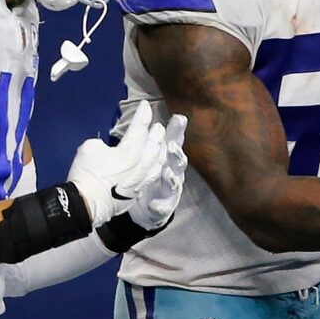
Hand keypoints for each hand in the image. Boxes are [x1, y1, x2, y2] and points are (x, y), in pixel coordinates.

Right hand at [68, 104, 176, 227]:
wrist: (87, 204)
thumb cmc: (87, 173)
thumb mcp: (90, 148)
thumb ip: (103, 144)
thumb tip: (107, 148)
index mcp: (130, 151)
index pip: (138, 129)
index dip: (142, 116)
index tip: (145, 105)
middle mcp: (140, 165)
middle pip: (153, 146)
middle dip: (156, 134)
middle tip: (158, 126)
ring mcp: (141, 180)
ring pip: (157, 162)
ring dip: (160, 151)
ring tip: (161, 145)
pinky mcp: (137, 191)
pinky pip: (152, 176)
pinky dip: (157, 167)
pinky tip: (157, 165)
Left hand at [121, 109, 187, 231]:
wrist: (146, 208)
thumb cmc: (147, 176)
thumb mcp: (145, 155)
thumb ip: (144, 137)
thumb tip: (141, 111)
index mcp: (166, 157)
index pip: (173, 140)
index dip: (177, 130)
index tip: (179, 117)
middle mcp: (173, 171)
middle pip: (178, 160)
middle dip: (176, 153)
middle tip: (171, 146)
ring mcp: (170, 190)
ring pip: (175, 182)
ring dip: (172, 177)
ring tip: (167, 173)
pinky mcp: (164, 206)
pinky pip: (164, 206)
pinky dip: (161, 204)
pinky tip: (155, 203)